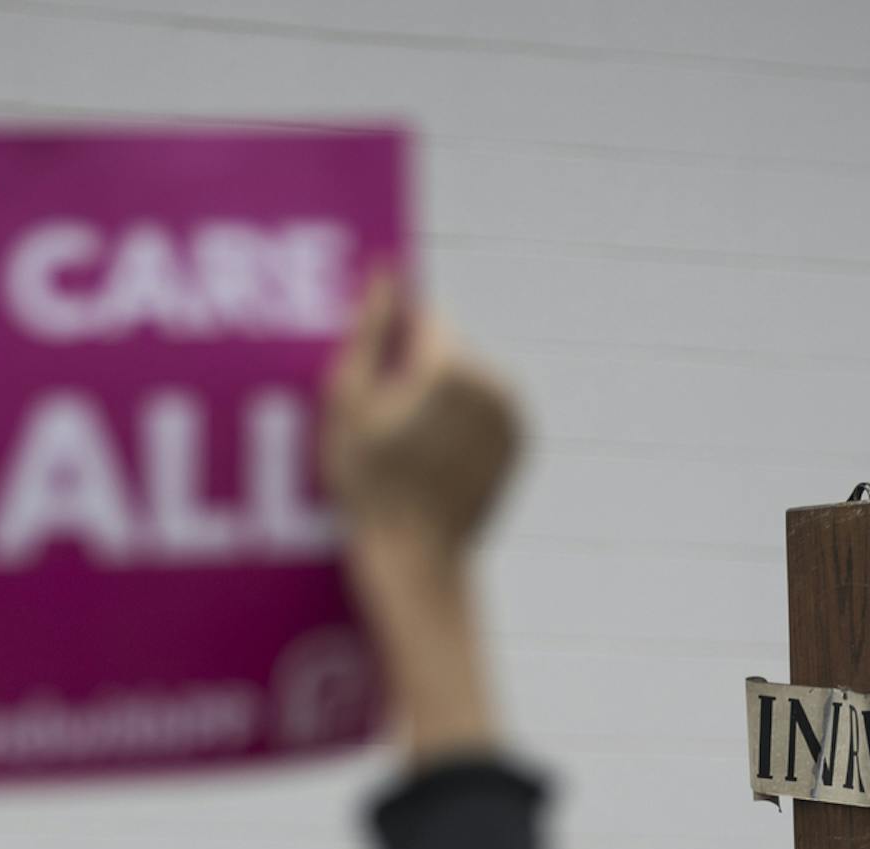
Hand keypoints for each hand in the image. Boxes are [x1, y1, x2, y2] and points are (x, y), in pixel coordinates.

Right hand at [323, 271, 522, 566]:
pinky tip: (440, 459)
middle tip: (393, 432)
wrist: (416, 558)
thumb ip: (369, 329)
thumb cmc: (369, 486)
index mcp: (450, 365)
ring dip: (444, 399)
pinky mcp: (520, 439)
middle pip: (449, 350)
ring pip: (469, 379)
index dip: (394, 354)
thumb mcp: (348, 403)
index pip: (424, 320)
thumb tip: (388, 268)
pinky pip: (487, 410)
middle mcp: (491, 383)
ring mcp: (512, 414)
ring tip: (416, 449)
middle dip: (420, 376)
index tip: (380, 395)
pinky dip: (467, 423)